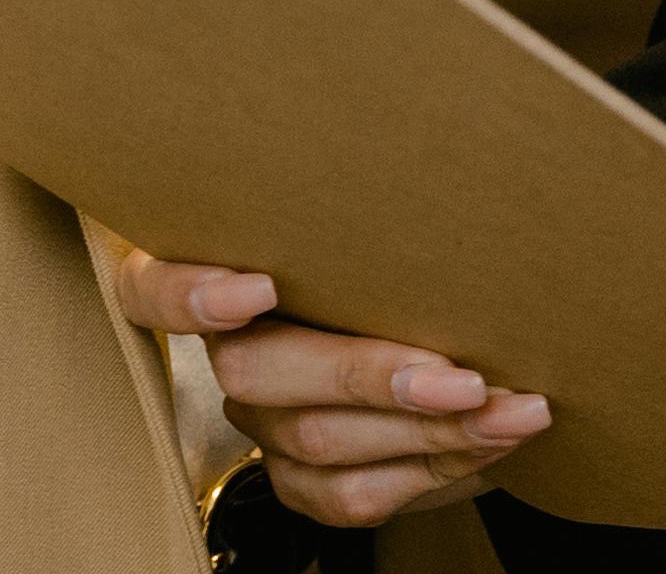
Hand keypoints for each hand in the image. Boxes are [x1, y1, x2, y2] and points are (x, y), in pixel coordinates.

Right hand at [105, 248, 553, 528]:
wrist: (466, 354)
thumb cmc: (419, 269)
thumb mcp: (392, 233)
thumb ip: (378, 218)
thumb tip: (440, 171)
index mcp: (229, 271)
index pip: (150, 287)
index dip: (186, 292)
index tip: (258, 286)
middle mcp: (232, 353)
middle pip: (260, 372)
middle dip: (372, 376)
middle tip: (465, 376)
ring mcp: (263, 425)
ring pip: (319, 441)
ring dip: (433, 429)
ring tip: (515, 408)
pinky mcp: (301, 485)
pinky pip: (354, 494)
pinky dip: (436, 468)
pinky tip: (495, 440)